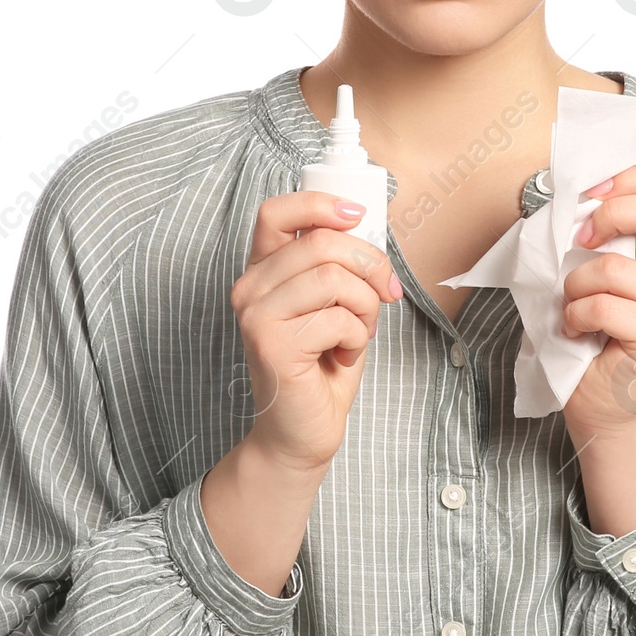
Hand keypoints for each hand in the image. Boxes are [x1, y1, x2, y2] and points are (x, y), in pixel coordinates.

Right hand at [231, 190, 402, 473]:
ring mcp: (256, 315)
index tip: (358, 215)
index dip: (321, 204)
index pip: (276, 212)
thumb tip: (368, 228)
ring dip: (366, 306)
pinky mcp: (272, 345)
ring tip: (358, 331)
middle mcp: (250, 288)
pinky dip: (358, 337)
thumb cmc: (323, 365)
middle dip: (371, 266)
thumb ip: (339, 264)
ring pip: (335, 278)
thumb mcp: (335, 302)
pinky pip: (339, 318)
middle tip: (385, 294)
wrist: (303, 431)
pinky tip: (344, 355)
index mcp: (263, 270)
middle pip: (322, 242)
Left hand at [559, 165, 635, 447]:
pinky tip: (577, 330)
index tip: (589, 196)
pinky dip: (575, 315)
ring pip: (614, 266)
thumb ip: (602, 233)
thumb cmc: (592, 331)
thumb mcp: (595, 269)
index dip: (628, 180)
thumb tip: (577, 194)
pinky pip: (604, 306)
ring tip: (574, 306)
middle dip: (609, 215)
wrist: (603, 402)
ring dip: (575, 285)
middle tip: (580, 242)